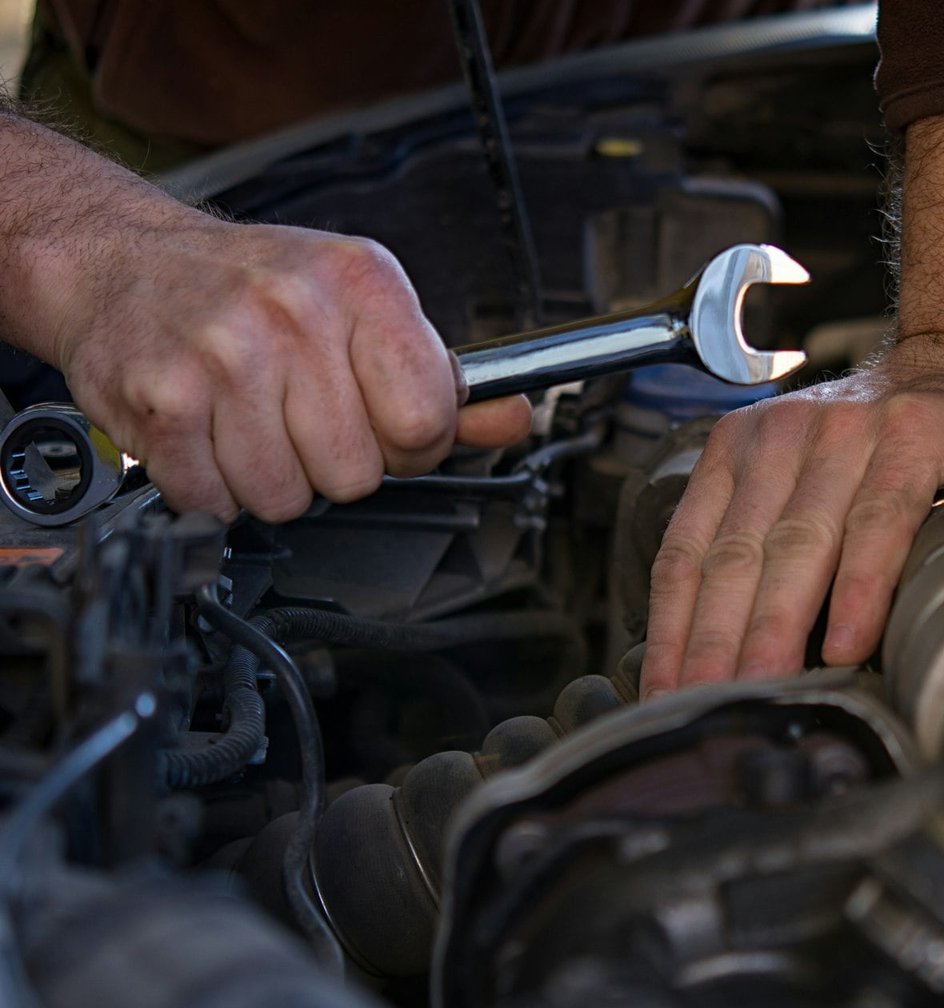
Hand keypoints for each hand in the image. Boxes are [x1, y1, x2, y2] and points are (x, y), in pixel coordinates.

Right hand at [43, 203, 530, 520]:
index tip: (388, 428)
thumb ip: (445, 376)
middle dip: (335, 464)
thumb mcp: (364, 305)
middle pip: (357, 473)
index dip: (414, 444)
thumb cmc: (254, 287)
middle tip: (303, 420)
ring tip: (252, 424)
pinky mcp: (160, 400)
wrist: (123, 262)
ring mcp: (221, 355)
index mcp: (361, 282)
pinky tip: (208, 437)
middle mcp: (292, 311)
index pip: (428, 417)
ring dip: (272, 480)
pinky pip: (216, 503)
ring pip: (286, 498)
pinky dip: (213, 489)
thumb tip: (513, 419)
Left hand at [639, 334, 943, 696]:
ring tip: (764, 687)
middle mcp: (785, 435)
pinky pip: (880, 520)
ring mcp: (850, 430)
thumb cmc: (895, 447)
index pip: (688, 552)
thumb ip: (776, 549)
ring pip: (799, 543)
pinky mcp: (916, 435)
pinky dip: (860, 585)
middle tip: (705, 709)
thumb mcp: (811, 483)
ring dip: (776, 625)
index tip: (665, 695)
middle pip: (736, 557)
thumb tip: (739, 664)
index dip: (673, 631)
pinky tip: (847, 640)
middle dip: (715, 643)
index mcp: (742, 451)